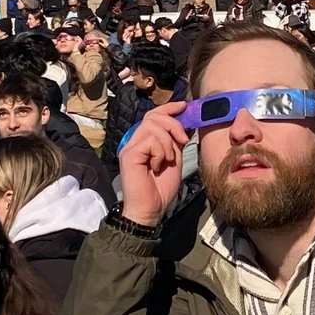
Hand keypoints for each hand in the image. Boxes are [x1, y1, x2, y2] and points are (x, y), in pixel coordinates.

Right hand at [118, 101, 187, 225]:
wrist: (151, 209)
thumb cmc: (161, 187)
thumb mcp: (174, 158)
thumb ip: (175, 141)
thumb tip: (185, 122)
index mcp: (145, 140)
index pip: (153, 115)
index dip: (169, 108)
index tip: (184, 106)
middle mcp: (135, 140)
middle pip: (153, 116)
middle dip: (173, 125)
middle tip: (183, 141)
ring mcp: (130, 146)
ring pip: (153, 126)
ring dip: (167, 143)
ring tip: (167, 160)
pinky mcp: (129, 154)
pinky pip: (150, 141)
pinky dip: (160, 152)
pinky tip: (158, 166)